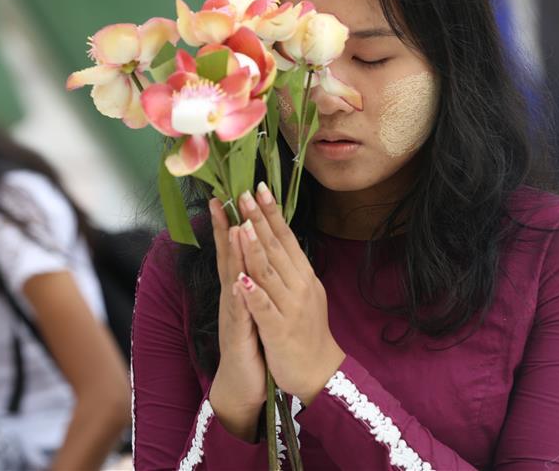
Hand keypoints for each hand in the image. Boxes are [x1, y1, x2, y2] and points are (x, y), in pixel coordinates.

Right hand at [208, 198, 266, 439]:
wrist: (243, 382)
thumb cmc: (251, 341)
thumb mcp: (253, 304)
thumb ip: (253, 278)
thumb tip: (256, 249)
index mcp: (240, 287)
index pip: (236, 248)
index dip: (232, 222)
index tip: (231, 194)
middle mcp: (232, 296)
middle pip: (227, 256)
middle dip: (225, 228)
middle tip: (222, 199)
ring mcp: (233, 315)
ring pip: (231, 280)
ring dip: (231, 256)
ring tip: (232, 228)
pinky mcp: (238, 336)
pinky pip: (238, 313)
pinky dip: (238, 297)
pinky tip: (237, 282)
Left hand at [234, 182, 344, 405]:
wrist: (318, 371)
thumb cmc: (306, 330)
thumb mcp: (304, 292)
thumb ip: (291, 267)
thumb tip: (280, 238)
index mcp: (303, 275)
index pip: (286, 237)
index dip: (272, 212)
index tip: (259, 188)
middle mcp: (299, 286)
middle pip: (276, 248)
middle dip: (259, 220)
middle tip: (244, 193)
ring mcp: (289, 307)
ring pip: (269, 273)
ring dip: (255, 248)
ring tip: (243, 225)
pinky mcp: (278, 330)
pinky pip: (264, 308)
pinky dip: (252, 293)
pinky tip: (241, 279)